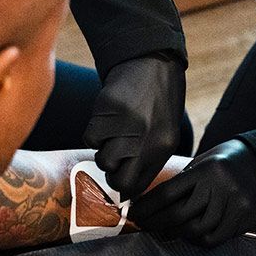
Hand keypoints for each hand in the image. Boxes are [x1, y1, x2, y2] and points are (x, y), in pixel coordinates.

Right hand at [83, 55, 185, 199]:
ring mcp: (127, 124)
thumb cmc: (158, 103)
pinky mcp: (108, 110)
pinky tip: (106, 119)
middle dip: (111, 174)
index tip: (118, 179)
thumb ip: (147, 159)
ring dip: (102, 150)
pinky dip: (94, 132)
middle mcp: (146, 139)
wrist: (153, 64)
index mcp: (162, 148)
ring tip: (112, 133)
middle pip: (117, 179)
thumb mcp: (164, 133)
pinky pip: (90, 137)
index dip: (124, 187)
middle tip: (113, 157)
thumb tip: (126, 192)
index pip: (136, 186)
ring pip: (102, 159)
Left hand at [129, 139, 255, 244]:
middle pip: (179, 214)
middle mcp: (220, 186)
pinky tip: (188, 234)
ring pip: (195, 229)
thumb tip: (151, 204)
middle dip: (155, 222)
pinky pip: (213, 238)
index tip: (134, 213)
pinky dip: (196, 239)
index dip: (147, 207)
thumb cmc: (225, 163)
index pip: (168, 193)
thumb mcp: (203, 162)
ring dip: (175, 233)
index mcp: (206, 169)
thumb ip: (183, 182)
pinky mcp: (243, 218)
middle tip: (143, 225)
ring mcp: (233, 204)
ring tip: (164, 229)